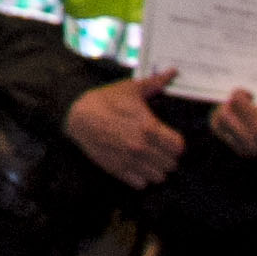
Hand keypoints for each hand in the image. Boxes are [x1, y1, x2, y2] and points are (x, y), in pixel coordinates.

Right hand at [67, 70, 184, 187]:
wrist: (77, 115)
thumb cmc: (105, 100)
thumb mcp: (130, 88)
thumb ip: (155, 83)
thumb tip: (173, 72)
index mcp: (149, 127)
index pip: (179, 148)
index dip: (176, 143)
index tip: (169, 138)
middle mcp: (142, 147)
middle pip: (171, 164)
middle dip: (167, 156)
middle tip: (158, 147)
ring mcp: (130, 161)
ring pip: (159, 177)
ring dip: (156, 168)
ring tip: (149, 157)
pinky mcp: (118, 170)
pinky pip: (141, 184)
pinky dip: (141, 177)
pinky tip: (136, 164)